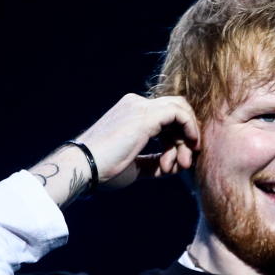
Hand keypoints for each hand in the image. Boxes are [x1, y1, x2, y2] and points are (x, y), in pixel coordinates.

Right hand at [75, 94, 201, 189]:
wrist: (84, 168)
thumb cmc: (103, 170)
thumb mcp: (135, 166)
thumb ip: (154, 162)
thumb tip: (174, 165)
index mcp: (131, 113)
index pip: (166, 118)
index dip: (177, 141)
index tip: (177, 165)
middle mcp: (135, 104)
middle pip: (176, 112)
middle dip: (185, 138)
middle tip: (186, 164)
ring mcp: (139, 107)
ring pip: (180, 111)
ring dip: (188, 139)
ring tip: (183, 164)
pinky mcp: (145, 115)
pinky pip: (179, 113)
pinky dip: (190, 130)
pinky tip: (189, 148)